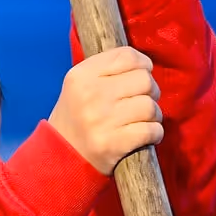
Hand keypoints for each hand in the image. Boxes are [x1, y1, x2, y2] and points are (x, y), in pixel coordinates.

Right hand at [49, 47, 161, 173]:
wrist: (60, 158)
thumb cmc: (76, 119)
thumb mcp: (79, 86)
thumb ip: (107, 71)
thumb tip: (145, 66)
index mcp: (81, 75)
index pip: (128, 56)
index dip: (143, 65)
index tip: (140, 77)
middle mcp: (91, 94)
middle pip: (145, 80)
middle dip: (150, 92)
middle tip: (141, 103)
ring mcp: (101, 120)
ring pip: (150, 106)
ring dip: (153, 115)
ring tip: (142, 121)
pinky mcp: (112, 144)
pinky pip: (151, 130)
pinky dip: (155, 134)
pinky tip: (145, 136)